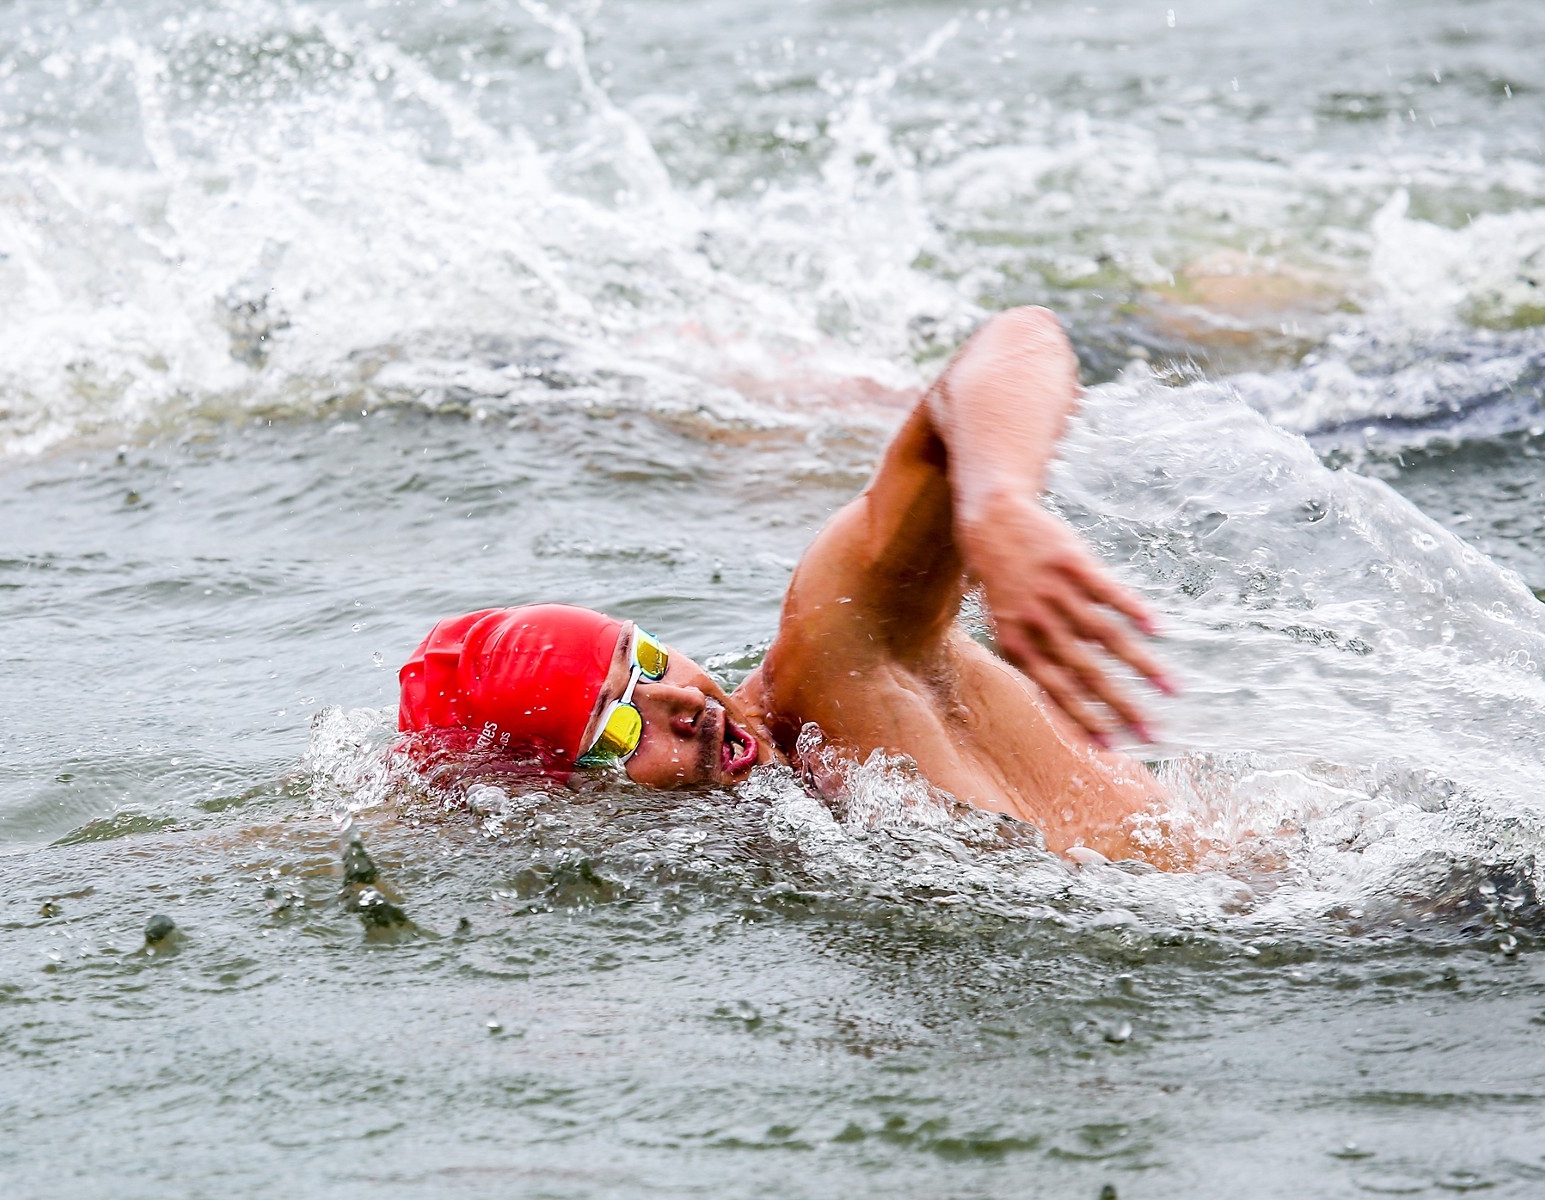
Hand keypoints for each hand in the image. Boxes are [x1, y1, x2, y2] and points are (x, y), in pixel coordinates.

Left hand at [960, 491, 1174, 746]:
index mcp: (1018, 644)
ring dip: (1142, 666)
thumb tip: (1067, 695)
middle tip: (1153, 735)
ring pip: (1105, 636)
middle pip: (1086, 673)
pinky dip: (1134, 612)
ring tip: (1172, 690)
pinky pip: (1108, 592)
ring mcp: (1056, 592)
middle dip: (1121, 707)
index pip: (1056, 692)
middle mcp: (1037, 622)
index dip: (1085, 720)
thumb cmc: (1004, 581)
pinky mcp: (1073, 562)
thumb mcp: (1007, 621)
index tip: (1113, 748)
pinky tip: (1159, 631)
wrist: (992, 520)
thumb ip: (1036, 655)